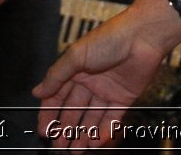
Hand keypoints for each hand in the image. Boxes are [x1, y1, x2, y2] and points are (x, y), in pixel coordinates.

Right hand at [34, 3, 180, 148]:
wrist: (143, 37)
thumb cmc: (111, 37)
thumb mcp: (76, 55)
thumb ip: (56, 75)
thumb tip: (37, 91)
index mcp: (75, 69)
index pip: (57, 96)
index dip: (50, 113)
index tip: (44, 129)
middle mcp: (89, 81)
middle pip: (74, 110)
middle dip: (65, 128)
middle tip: (59, 144)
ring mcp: (106, 91)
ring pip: (91, 118)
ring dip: (83, 134)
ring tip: (75, 149)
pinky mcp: (123, 98)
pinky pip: (111, 119)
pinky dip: (103, 131)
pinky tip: (95, 141)